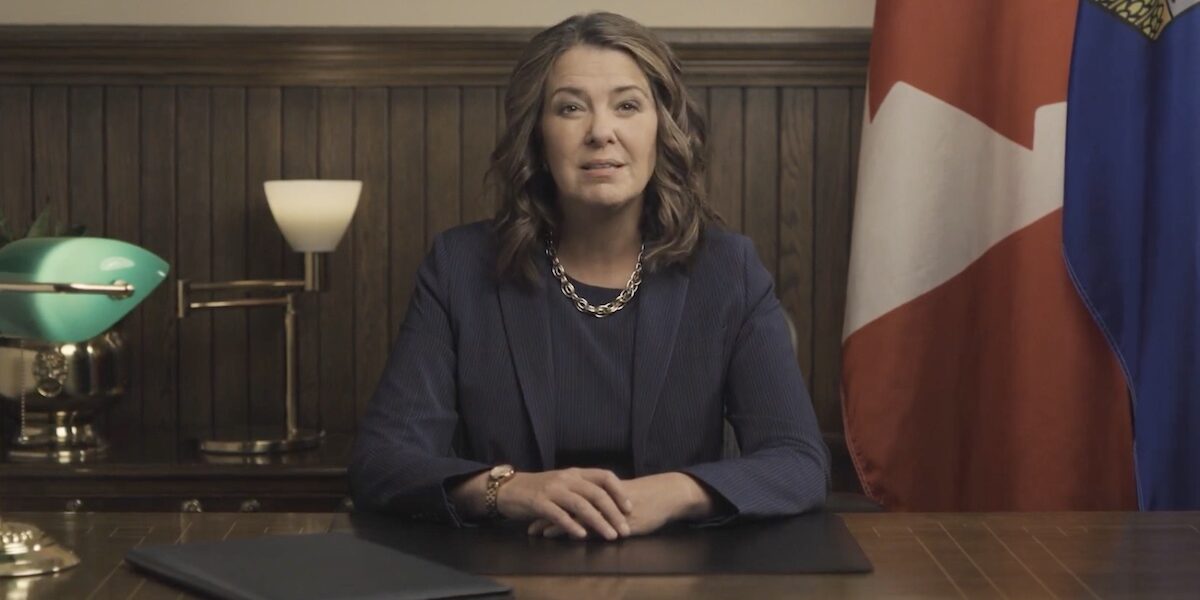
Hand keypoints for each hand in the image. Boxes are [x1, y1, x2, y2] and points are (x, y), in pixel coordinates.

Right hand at [497, 468, 632, 539]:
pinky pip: (559, 514)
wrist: (509, 489)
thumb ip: (583, 490)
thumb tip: (609, 504)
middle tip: (625, 530)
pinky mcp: (539, 502)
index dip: (619, 492)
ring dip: (599, 521)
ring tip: (610, 536)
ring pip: (581, 505)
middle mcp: (567, 478)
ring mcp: (553, 490)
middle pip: (597, 493)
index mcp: (576, 473)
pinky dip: (572, 526)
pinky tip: (582, 536)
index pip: (605, 476)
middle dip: (614, 513)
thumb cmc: (540, 490)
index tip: (630, 508)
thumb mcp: (564, 484)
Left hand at [528, 472, 713, 538]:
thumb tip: (592, 506)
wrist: (666, 495)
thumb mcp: (622, 497)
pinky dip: (567, 528)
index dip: (551, 500)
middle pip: (564, 501)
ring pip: (571, 512)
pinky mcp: (609, 519)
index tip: (534, 506)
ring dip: (552, 521)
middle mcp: (597, 495)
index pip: (569, 493)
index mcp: (598, 487)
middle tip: (526, 519)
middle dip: (545, 511)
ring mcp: (602, 507)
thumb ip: (606, 500)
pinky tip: (554, 533)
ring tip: (535, 530)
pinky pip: (584, 524)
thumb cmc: (646, 498)